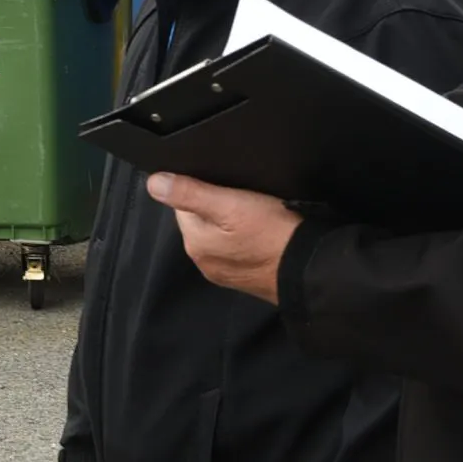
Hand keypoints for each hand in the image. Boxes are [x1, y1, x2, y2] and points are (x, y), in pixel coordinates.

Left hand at [149, 173, 300, 304]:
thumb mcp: (230, 204)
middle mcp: (202, 261)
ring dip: (230, 223)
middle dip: (217, 206)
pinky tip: (260, 232)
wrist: (309, 269)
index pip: (184, 204)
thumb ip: (190, 193)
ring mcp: (224, 273)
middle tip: (245, 197)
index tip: (228, 185)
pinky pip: (235, 250)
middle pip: (201, 220)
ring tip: (255, 213)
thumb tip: (153, 182)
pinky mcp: (244, 278)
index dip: (204, 188)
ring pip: (218, 235)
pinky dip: (243, 239)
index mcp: (194, 243)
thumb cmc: (271, 233)